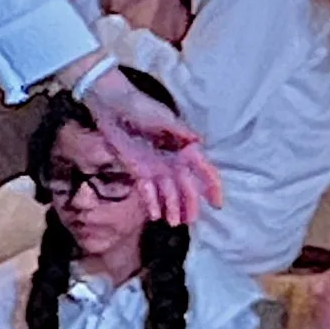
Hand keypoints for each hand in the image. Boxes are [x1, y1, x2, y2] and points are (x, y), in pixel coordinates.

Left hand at [84, 67, 221, 225]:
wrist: (112, 107)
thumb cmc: (140, 107)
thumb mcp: (161, 117)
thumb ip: (179, 131)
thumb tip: (199, 142)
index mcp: (184, 147)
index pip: (203, 170)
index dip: (212, 187)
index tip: (217, 204)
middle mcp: (173, 161)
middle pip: (187, 187)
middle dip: (190, 204)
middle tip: (189, 220)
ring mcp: (156, 168)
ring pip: (169, 193)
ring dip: (172, 207)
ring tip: (172, 222)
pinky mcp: (140, 171)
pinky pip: (148, 191)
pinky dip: (152, 202)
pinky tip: (155, 215)